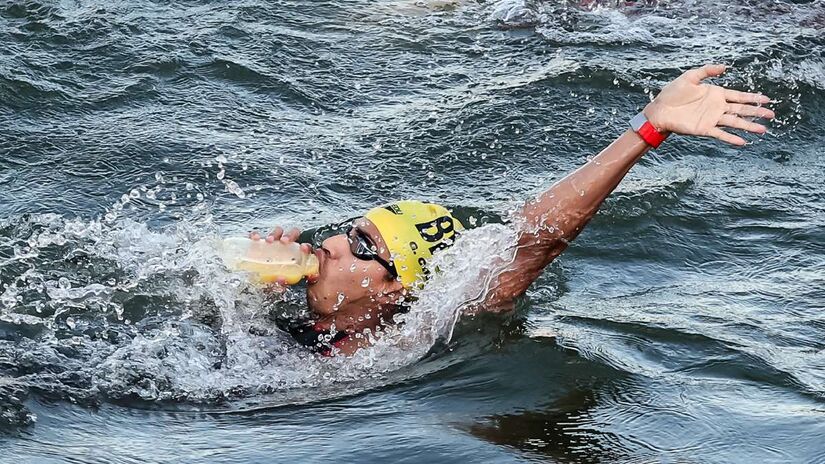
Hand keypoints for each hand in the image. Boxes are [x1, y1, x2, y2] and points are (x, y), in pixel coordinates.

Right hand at [249, 226, 319, 288]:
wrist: (265, 283)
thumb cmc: (280, 279)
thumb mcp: (286, 281)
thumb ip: (286, 281)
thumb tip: (281, 279)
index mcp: (297, 255)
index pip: (305, 246)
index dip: (305, 246)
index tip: (303, 248)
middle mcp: (287, 246)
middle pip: (292, 233)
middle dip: (289, 235)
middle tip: (284, 241)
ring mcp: (275, 244)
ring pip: (278, 232)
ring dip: (274, 234)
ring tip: (269, 241)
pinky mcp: (261, 244)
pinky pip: (259, 237)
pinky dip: (256, 235)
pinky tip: (255, 238)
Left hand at [643, 64, 774, 145]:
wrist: (659, 110)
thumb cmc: (672, 93)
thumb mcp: (690, 77)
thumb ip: (707, 71)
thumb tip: (725, 67)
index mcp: (716, 94)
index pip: (738, 96)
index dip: (753, 98)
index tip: (766, 99)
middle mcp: (717, 107)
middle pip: (741, 110)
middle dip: (756, 112)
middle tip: (771, 115)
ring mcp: (712, 119)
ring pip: (735, 122)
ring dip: (749, 126)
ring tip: (763, 129)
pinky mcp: (704, 129)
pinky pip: (721, 134)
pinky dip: (731, 138)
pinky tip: (743, 142)